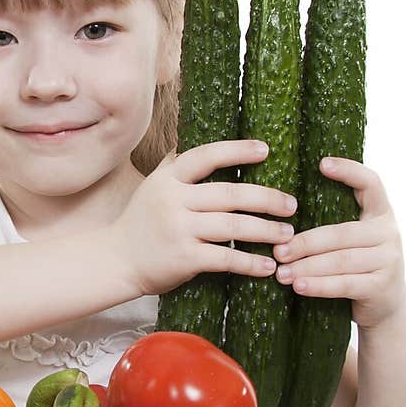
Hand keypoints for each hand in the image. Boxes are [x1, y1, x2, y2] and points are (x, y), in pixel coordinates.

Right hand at [112, 140, 297, 296]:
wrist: (114, 260)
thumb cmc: (140, 223)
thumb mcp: (152, 187)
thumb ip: (174, 166)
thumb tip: (194, 140)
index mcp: (168, 179)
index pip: (206, 156)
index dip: (237, 150)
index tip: (266, 150)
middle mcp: (173, 200)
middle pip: (230, 194)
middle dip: (267, 199)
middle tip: (291, 205)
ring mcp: (178, 229)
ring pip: (233, 226)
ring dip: (266, 231)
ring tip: (287, 235)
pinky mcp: (183, 258)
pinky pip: (226, 258)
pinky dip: (250, 263)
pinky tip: (267, 266)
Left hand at [272, 158, 405, 329]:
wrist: (385, 306)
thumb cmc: (356, 265)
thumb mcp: (352, 238)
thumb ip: (333, 221)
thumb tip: (281, 207)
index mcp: (380, 212)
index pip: (370, 183)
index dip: (349, 170)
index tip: (321, 163)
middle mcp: (389, 232)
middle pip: (341, 232)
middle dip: (305, 242)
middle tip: (277, 250)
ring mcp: (389, 260)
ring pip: (340, 260)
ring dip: (306, 267)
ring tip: (281, 272)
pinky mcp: (382, 286)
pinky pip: (345, 284)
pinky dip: (319, 286)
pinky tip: (298, 287)